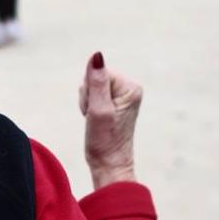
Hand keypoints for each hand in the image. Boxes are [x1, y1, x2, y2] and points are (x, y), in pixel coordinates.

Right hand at [79, 53, 142, 188]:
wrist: (108, 163)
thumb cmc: (105, 141)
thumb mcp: (98, 110)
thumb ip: (96, 82)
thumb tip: (96, 55)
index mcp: (131, 88)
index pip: (98, 73)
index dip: (90, 92)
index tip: (96, 112)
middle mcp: (130, 89)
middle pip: (94, 78)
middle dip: (88, 97)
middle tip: (95, 118)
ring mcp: (122, 96)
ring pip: (90, 87)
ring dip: (87, 103)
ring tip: (96, 121)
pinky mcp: (114, 103)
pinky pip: (92, 95)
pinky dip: (89, 107)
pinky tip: (96, 120)